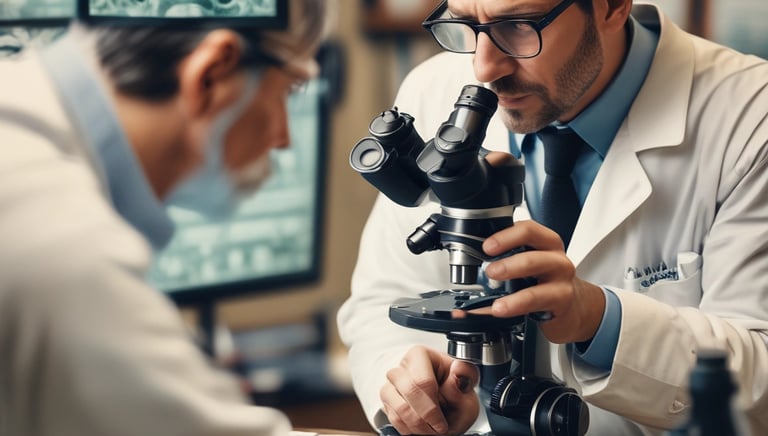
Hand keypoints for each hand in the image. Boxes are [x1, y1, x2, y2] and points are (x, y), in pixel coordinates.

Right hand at [380, 345, 479, 434]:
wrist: (443, 398)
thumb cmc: (453, 387)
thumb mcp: (467, 381)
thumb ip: (464, 377)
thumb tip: (458, 371)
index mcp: (420, 355)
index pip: (422, 381)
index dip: (432, 408)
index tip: (442, 423)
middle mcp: (401, 367)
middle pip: (409, 395)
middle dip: (426, 419)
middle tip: (439, 428)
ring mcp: (390, 384)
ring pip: (399, 410)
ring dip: (419, 426)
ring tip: (433, 429)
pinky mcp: (386, 401)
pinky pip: (394, 419)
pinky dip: (410, 429)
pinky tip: (423, 427)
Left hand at [458, 220, 605, 343]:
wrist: (572, 307)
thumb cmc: (547, 281)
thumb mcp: (531, 263)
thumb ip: (508, 256)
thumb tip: (471, 263)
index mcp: (545, 242)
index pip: (527, 229)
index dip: (505, 236)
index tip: (487, 246)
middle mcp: (556, 258)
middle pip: (533, 254)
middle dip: (507, 263)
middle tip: (490, 270)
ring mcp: (561, 279)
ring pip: (538, 278)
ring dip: (513, 289)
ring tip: (496, 300)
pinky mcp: (561, 300)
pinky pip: (535, 302)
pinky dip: (513, 307)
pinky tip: (501, 310)